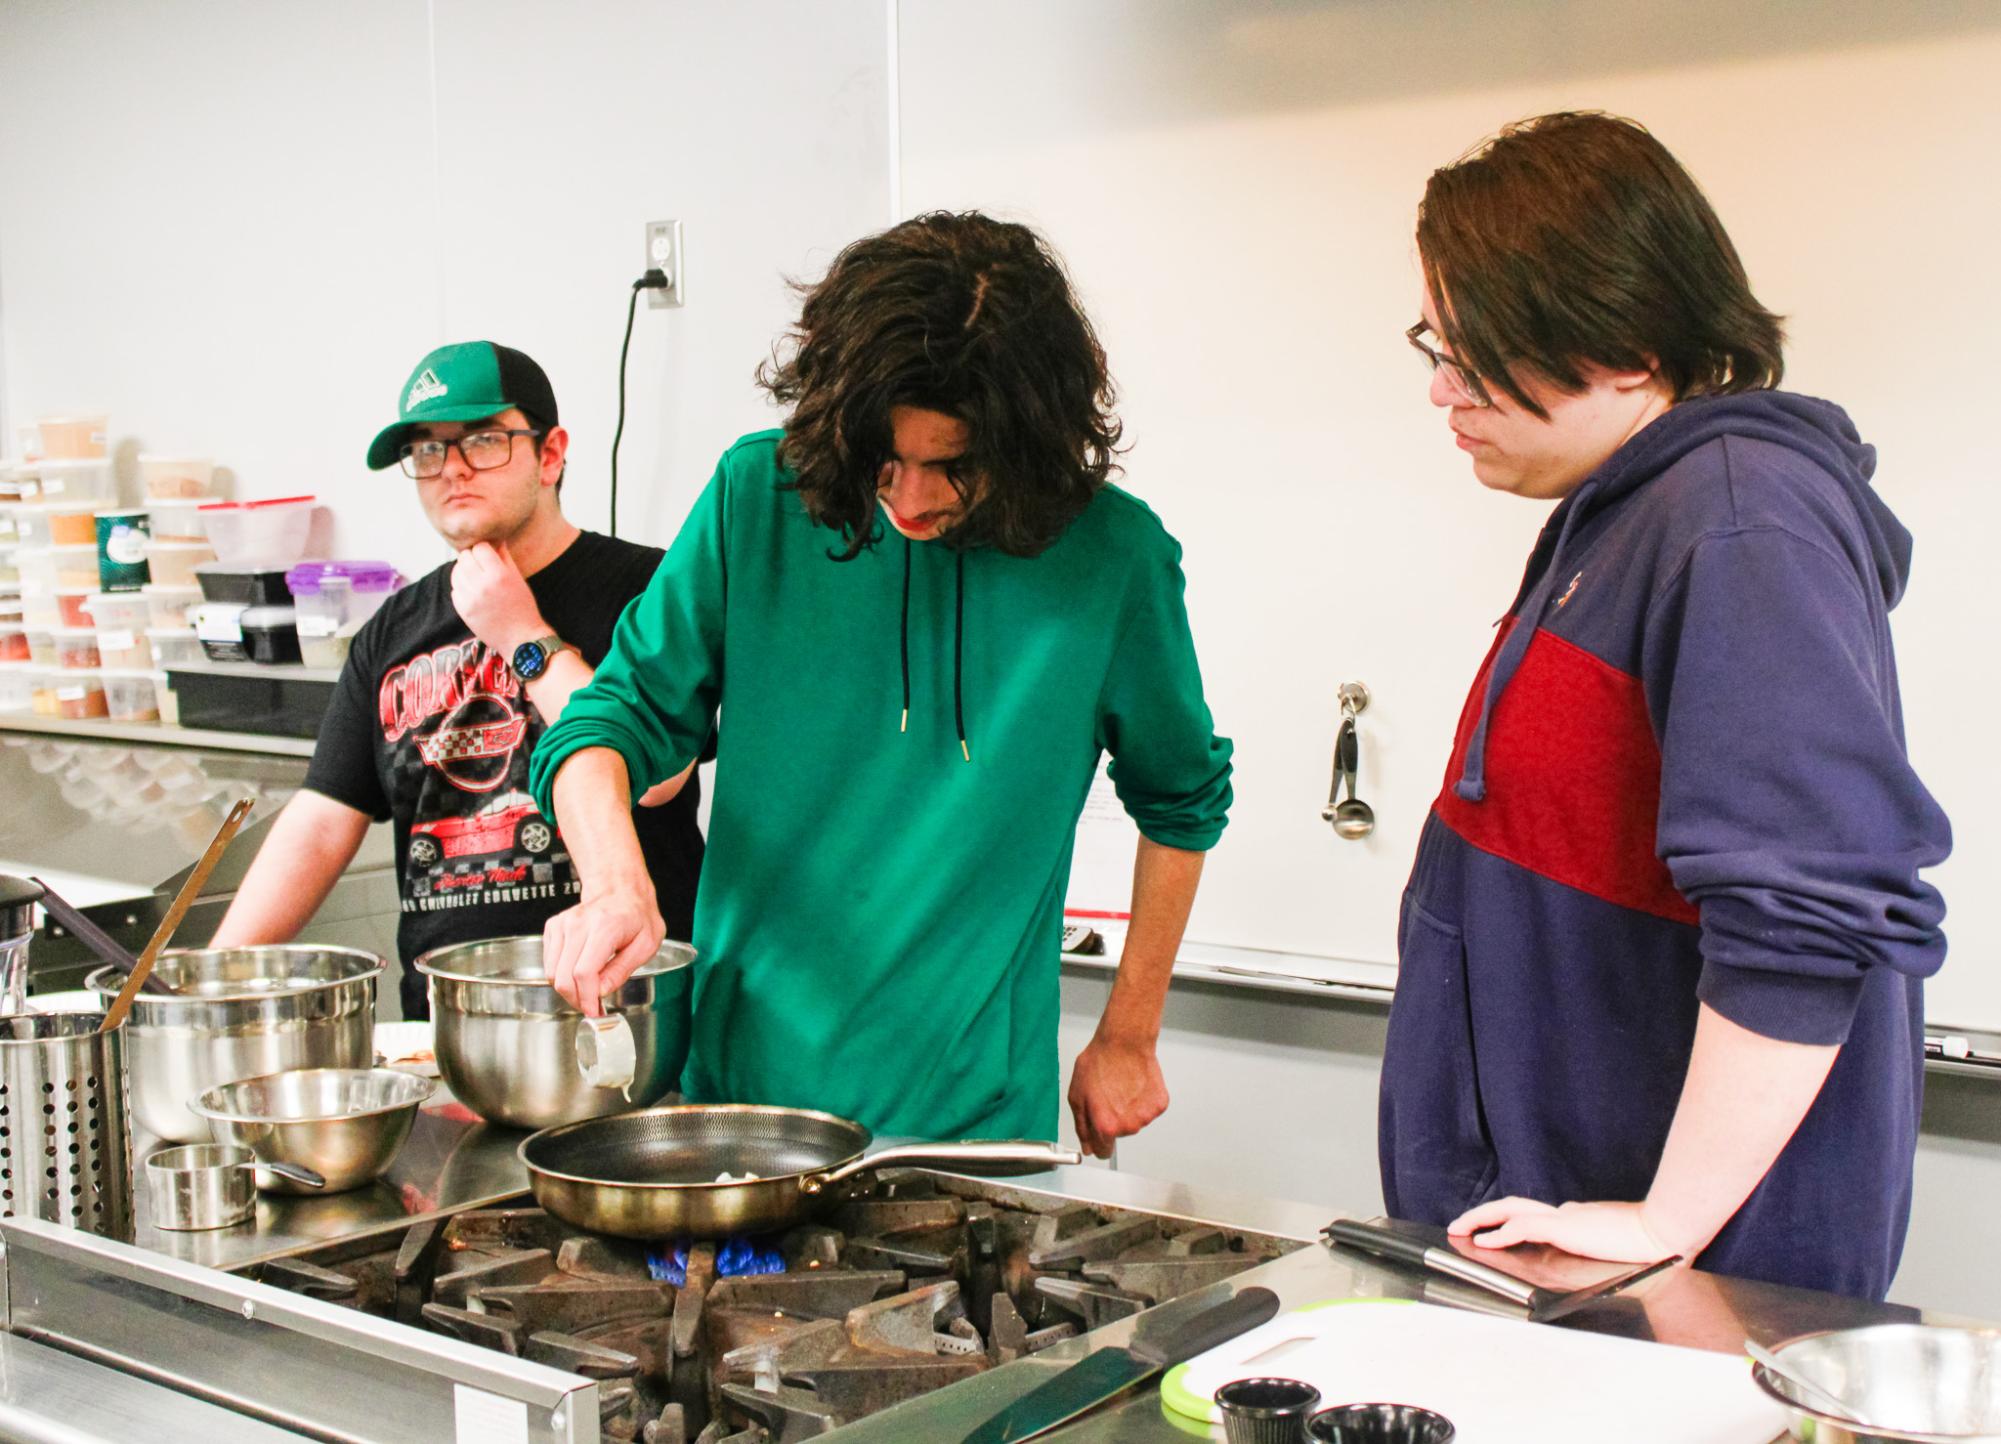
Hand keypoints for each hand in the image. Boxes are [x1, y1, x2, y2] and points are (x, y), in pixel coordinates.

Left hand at [451, 540, 545, 658]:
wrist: (521, 639)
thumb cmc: (523, 607)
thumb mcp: (518, 579)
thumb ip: (504, 557)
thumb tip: (495, 539)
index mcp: (500, 575)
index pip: (480, 547)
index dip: (484, 549)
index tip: (489, 555)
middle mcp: (483, 585)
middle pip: (464, 557)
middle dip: (472, 558)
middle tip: (481, 565)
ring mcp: (471, 599)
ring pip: (456, 572)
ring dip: (464, 571)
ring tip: (476, 578)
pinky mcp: (463, 610)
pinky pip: (455, 589)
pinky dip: (462, 587)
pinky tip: (473, 592)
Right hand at [540, 875, 663, 1016]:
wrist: (620, 888)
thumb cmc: (636, 914)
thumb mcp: (646, 944)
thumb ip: (621, 970)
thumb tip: (600, 992)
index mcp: (605, 927)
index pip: (584, 972)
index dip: (586, 998)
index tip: (594, 1011)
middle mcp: (578, 924)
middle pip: (563, 976)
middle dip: (576, 999)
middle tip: (591, 1006)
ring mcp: (563, 924)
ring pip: (552, 972)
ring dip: (568, 989)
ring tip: (587, 990)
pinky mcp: (554, 927)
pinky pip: (549, 963)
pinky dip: (561, 975)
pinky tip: (579, 973)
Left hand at [1066, 1031, 1168, 1157]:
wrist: (1124, 1041)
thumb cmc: (1099, 1063)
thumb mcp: (1077, 1095)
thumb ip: (1082, 1127)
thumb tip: (1088, 1147)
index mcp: (1106, 1126)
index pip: (1103, 1152)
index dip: (1098, 1142)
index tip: (1099, 1131)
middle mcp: (1129, 1126)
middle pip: (1120, 1135)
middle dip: (1113, 1119)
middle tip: (1109, 1095)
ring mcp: (1146, 1116)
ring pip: (1135, 1122)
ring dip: (1128, 1109)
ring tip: (1122, 1086)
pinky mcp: (1159, 1105)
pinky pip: (1148, 1110)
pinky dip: (1142, 1101)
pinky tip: (1135, 1085)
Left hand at [1448, 1197, 1680, 1264]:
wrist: (1663, 1230)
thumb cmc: (1648, 1240)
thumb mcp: (1614, 1240)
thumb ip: (1595, 1237)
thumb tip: (1588, 1237)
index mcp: (1576, 1218)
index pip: (1535, 1215)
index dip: (1510, 1220)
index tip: (1494, 1228)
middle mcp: (1565, 1214)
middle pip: (1514, 1205)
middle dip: (1484, 1213)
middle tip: (1461, 1223)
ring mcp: (1563, 1219)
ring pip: (1510, 1211)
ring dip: (1482, 1218)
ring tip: (1461, 1227)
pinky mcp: (1564, 1228)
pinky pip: (1521, 1228)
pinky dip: (1500, 1233)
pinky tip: (1485, 1241)